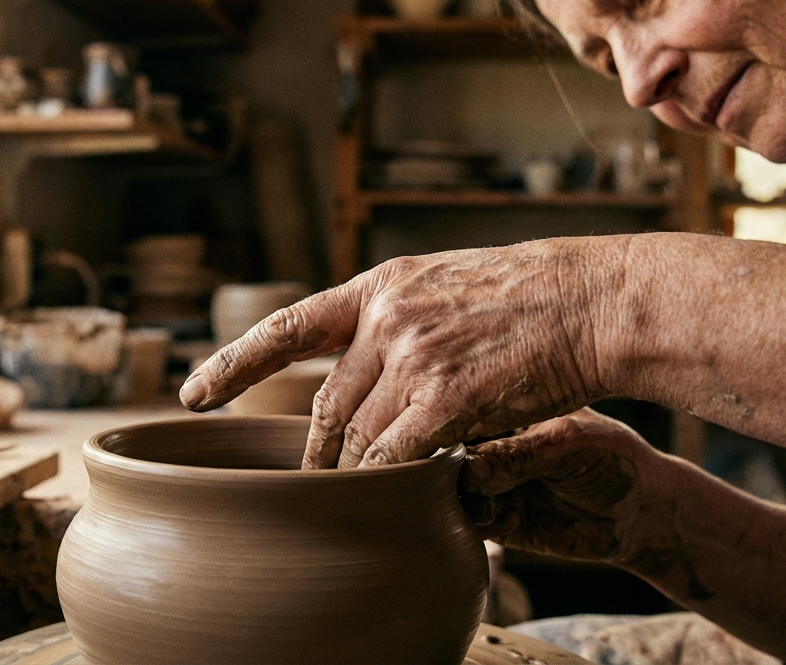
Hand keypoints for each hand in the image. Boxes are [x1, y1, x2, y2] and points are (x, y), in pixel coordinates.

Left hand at [180, 239, 624, 468]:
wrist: (593, 299)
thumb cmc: (532, 297)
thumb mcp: (446, 283)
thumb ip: (397, 321)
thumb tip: (366, 364)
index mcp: (378, 286)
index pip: (286, 328)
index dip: (233, 366)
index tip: (191, 393)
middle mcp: (384, 317)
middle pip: (328, 405)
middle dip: (318, 454)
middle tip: (310, 488)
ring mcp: (412, 356)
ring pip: (361, 438)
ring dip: (358, 476)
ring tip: (358, 503)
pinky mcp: (446, 397)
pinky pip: (397, 458)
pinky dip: (393, 485)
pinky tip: (400, 501)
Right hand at [460, 409, 666, 564]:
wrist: (641, 511)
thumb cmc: (612, 458)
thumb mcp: (568, 444)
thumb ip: (517, 456)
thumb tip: (466, 470)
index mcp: (501, 410)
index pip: (457, 417)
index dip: (449, 432)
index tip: (457, 450)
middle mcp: (489, 444)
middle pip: (445, 456)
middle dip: (454, 473)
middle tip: (478, 483)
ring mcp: (490, 483)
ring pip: (450, 492)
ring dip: (467, 502)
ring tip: (498, 505)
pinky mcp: (496, 520)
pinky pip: (467, 523)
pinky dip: (482, 524)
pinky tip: (512, 519)